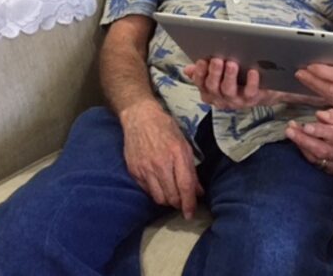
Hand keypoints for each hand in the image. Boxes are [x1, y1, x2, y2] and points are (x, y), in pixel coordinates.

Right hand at [119, 99, 201, 219]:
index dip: (189, 203)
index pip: (185, 186)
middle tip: (183, 204)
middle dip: (179, 204)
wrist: (139, 118)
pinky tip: (159, 186)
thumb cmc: (166, 128)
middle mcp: (161, 164)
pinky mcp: (134, 171)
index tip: (191, 213)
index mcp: (177, 154)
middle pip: (171, 196)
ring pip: (158, 198)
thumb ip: (191, 169)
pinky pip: (147, 191)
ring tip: (172, 196)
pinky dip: (155, 193)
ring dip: (167, 201)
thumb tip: (198, 191)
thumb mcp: (184, 144)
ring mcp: (145, 169)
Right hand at [185, 58, 324, 108]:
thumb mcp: (220, 75)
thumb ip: (205, 71)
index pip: (200, 84)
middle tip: (217, 59)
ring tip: (231, 63)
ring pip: (228, 91)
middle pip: (212, 87)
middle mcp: (220, 99)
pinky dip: (251, 82)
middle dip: (214, 73)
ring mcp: (236, 101)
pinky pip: (250, 92)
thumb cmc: (239, 80)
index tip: (202, 60)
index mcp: (210, 93)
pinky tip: (252, 71)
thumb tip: (187, 69)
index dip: (199, 73)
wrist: (264, 90)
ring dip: (229, 76)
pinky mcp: (252, 100)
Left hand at [285, 109, 332, 173]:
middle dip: (305, 139)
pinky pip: (315, 162)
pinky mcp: (332, 171)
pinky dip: (304, 150)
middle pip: (324, 150)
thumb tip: (320, 115)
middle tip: (290, 130)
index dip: (321, 132)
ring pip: (317, 157)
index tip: (306, 126)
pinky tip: (297, 140)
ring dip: (301, 144)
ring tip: (290, 131)